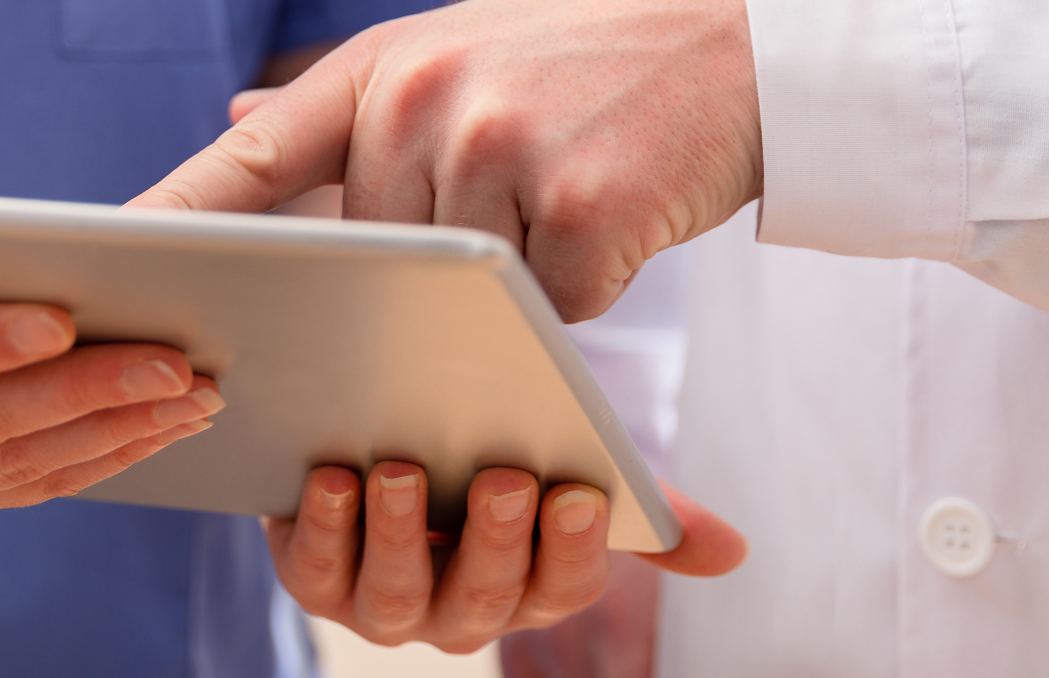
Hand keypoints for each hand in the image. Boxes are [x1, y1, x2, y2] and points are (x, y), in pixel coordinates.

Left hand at [135, 0, 758, 322]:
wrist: (749, 37)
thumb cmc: (600, 56)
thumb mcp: (464, 43)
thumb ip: (357, 102)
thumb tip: (239, 116)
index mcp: (387, 61)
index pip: (255, 153)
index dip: (177, 215)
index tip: (108, 264)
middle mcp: (427, 98)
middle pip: (371, 259)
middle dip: (414, 280)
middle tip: (471, 242)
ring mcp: (501, 152)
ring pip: (456, 294)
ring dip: (509, 286)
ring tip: (572, 198)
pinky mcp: (581, 211)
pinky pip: (544, 312)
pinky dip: (578, 293)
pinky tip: (619, 221)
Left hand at [270, 462, 744, 653]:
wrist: (390, 438)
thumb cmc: (495, 459)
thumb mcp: (571, 473)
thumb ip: (645, 514)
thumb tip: (733, 552)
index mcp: (533, 584)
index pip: (566, 584)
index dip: (573, 547)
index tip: (582, 492)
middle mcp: (463, 611)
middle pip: (484, 593)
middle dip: (495, 539)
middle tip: (506, 479)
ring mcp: (388, 603)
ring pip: (395, 593)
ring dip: (398, 534)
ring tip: (403, 472)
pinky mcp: (317, 577)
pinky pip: (315, 568)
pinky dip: (322, 526)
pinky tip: (331, 475)